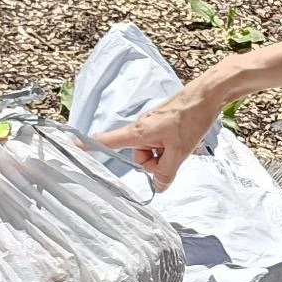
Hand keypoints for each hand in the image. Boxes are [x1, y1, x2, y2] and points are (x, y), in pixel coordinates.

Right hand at [95, 80, 228, 189]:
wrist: (209, 94)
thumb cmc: (191, 118)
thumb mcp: (179, 152)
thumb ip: (165, 173)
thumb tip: (159, 187)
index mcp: (139, 132)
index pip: (108, 141)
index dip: (90, 146)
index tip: (72, 147)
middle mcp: (142, 127)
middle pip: (139, 155)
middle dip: (156, 161)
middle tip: (175, 152)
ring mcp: (153, 124)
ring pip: (154, 150)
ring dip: (168, 153)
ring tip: (184, 142)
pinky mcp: (164, 122)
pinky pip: (163, 142)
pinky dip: (174, 145)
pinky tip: (189, 139)